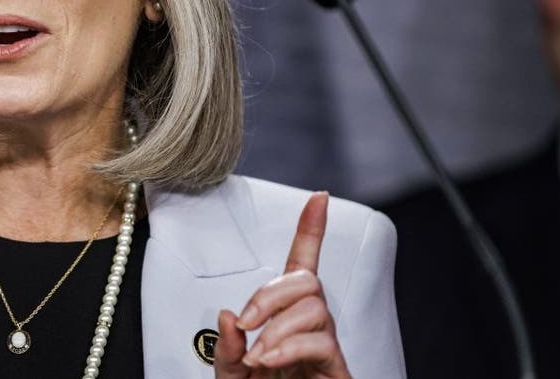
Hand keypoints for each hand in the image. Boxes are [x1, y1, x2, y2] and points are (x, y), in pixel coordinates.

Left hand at [212, 192, 350, 377]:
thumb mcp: (227, 375)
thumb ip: (223, 348)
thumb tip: (229, 315)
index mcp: (282, 320)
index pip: (300, 266)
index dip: (311, 230)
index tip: (319, 197)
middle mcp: (308, 327)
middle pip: (306, 280)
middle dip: (270, 294)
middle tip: (247, 323)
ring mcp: (323, 348)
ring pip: (314, 306)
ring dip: (278, 325)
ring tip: (258, 355)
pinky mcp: (335, 370)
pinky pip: (319, 341)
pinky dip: (289, 346)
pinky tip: (269, 360)